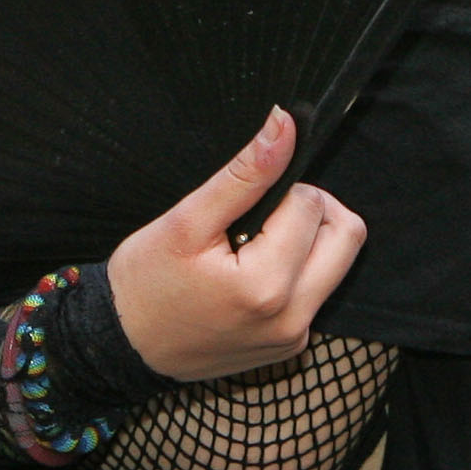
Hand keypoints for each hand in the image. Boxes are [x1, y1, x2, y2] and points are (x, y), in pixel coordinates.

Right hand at [105, 107, 365, 383]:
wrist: (123, 345)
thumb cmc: (146, 282)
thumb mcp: (186, 220)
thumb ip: (244, 172)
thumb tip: (284, 123)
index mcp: (266, 286)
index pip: (311, 205)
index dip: (280, 189)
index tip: (242, 206)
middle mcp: (292, 318)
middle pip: (346, 235)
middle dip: (310, 210)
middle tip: (260, 215)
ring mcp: (294, 336)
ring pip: (338, 262)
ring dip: (307, 241)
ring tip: (253, 244)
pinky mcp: (292, 346)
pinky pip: (317, 292)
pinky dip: (296, 271)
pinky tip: (251, 274)